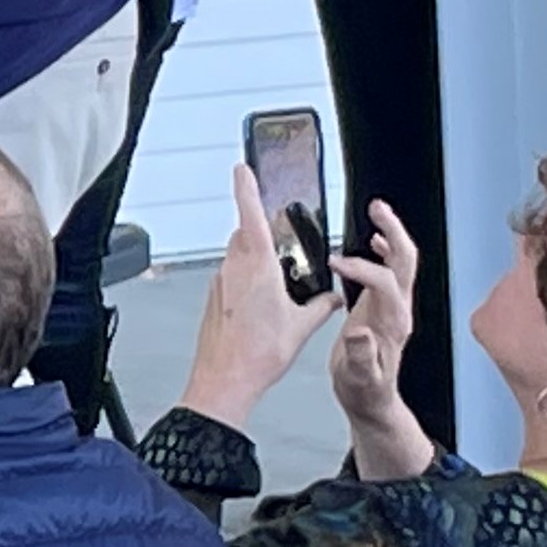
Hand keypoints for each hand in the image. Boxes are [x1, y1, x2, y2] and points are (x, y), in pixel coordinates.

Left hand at [179, 164, 338, 433]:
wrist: (225, 379)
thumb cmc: (257, 354)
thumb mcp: (302, 326)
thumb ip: (320, 306)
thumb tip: (331, 299)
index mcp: (256, 266)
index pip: (250, 214)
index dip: (246, 187)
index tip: (243, 168)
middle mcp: (233, 269)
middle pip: (246, 235)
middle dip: (262, 231)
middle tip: (281, 237)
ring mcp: (220, 283)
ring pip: (238, 256)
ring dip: (256, 258)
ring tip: (278, 279)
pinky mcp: (215, 298)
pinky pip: (232, 277)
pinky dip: (247, 279)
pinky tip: (262, 302)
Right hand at [330, 201, 436, 478]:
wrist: (372, 399)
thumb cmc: (363, 390)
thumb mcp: (359, 378)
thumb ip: (362, 357)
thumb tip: (360, 333)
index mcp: (391, 323)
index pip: (383, 282)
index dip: (361, 268)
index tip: (335, 262)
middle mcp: (398, 310)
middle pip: (406, 261)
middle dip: (394, 231)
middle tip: (377, 208)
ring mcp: (395, 307)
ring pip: (402, 261)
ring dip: (392, 233)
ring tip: (376, 212)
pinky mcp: (386, 306)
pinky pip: (391, 271)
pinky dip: (384, 250)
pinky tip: (373, 240)